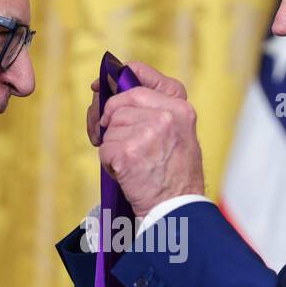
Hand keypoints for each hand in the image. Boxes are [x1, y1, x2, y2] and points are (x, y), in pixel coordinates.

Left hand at [90, 61, 205, 219]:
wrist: (176, 209)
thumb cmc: (175, 178)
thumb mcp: (180, 136)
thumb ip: (156, 112)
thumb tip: (111, 94)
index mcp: (181, 109)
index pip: (146, 78)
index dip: (123, 77)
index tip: (104, 84)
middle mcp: (166, 116)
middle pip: (121, 103)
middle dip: (111, 119)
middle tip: (115, 138)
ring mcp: (147, 132)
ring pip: (111, 127)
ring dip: (114, 146)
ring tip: (134, 163)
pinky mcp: (128, 151)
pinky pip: (105, 148)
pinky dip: (110, 163)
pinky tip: (127, 173)